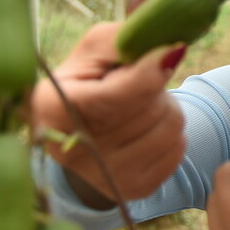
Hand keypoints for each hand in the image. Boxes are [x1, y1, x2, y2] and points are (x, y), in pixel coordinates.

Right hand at [29, 22, 186, 206]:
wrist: (81, 128)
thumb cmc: (89, 78)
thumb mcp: (96, 49)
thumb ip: (127, 40)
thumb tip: (171, 51)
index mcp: (50, 108)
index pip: (117, 95)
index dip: (150, 71)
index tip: (166, 49)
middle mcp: (71, 152)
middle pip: (150, 110)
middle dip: (155, 87)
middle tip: (137, 84)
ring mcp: (102, 178)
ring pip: (171, 128)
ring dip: (166, 107)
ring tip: (141, 104)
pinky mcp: (131, 189)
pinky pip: (178, 149)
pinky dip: (172, 132)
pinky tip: (147, 127)